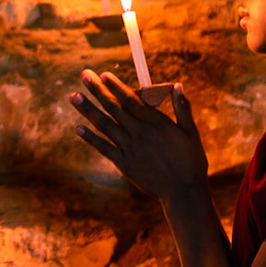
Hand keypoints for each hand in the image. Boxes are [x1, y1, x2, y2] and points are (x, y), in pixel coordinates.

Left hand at [71, 70, 208, 202]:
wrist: (183, 192)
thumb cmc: (191, 161)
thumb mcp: (190, 133)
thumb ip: (182, 108)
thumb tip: (178, 86)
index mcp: (156, 123)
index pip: (131, 100)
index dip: (116, 86)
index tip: (103, 74)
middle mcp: (139, 133)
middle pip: (114, 108)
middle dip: (98, 90)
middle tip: (84, 75)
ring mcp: (130, 149)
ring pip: (105, 125)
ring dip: (88, 110)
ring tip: (73, 96)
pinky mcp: (124, 164)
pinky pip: (105, 148)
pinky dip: (91, 138)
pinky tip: (78, 128)